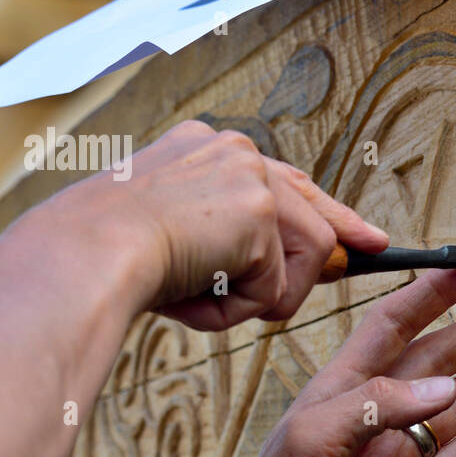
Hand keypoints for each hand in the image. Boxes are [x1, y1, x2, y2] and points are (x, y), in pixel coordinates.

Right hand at [65, 119, 387, 330]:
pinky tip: (195, 296)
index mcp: (201, 148)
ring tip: (203, 298)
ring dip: (260, 296)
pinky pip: (276, 286)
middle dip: (340, 238)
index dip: (326, 209)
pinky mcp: (260, 211)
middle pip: (310, 206)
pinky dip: (238, 308)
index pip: (280, 179)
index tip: (361, 232)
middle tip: (376, 248)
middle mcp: (231, 150)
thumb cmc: (102, 259)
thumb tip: (282, 271)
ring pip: (301, 256)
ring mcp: (249, 175)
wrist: (79, 255)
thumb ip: (225, 243)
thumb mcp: (166, 239)